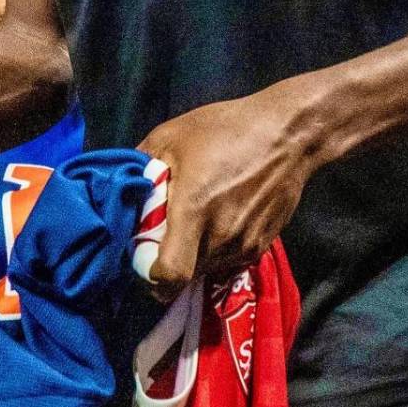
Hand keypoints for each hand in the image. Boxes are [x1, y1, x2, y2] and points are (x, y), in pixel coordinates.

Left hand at [137, 77, 320, 298]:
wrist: (287, 134)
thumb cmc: (224, 129)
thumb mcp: (170, 137)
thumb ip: (140, 166)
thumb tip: (120, 188)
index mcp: (194, 210)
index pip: (172, 274)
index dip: (152, 277)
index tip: (143, 261)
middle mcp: (220, 236)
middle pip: (186, 275)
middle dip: (169, 262)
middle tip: (161, 235)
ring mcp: (245, 245)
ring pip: (207, 270)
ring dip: (193, 256)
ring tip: (191, 223)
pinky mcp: (262, 246)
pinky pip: (228, 261)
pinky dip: (215, 250)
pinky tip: (215, 220)